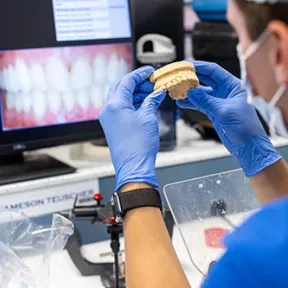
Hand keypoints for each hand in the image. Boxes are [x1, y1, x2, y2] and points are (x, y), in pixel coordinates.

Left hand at [99, 66, 165, 190]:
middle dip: (137, 84)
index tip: (150, 72)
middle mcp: (108, 109)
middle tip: (152, 84)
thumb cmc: (139, 145)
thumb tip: (157, 93)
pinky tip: (144, 104)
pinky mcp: (111, 126)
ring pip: (120, 98)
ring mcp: (108, 118)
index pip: (127, 81)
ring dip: (135, 94)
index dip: (140, 74)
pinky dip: (131, 104)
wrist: (133, 166)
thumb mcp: (148, 118)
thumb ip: (151, 101)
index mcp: (115, 104)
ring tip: (151, 95)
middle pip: (121, 87)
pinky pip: (120, 108)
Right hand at [177, 61, 280, 176]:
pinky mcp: (214, 111)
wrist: (248, 145)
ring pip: (201, 92)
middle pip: (205, 80)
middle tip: (178, 76)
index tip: (185, 65)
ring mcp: (218, 101)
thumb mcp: (223, 111)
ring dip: (189, 92)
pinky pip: (200, 104)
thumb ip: (205, 101)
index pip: (213, 71)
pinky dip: (190, 103)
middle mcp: (225, 91)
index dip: (199, 67)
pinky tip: (181, 102)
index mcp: (232, 85)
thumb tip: (190, 91)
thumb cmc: (243, 126)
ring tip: (176, 91)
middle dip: (192, 78)